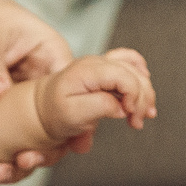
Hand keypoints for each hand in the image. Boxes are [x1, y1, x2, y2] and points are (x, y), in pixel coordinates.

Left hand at [30, 46, 154, 156]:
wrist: (41, 109)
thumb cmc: (54, 113)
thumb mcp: (73, 114)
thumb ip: (99, 107)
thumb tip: (121, 107)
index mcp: (88, 71)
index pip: (124, 76)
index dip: (134, 96)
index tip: (130, 117)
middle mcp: (97, 63)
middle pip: (134, 74)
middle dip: (142, 99)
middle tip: (136, 123)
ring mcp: (101, 64)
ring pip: (135, 71)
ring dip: (144, 93)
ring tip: (141, 116)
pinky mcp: (104, 70)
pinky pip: (129, 64)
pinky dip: (140, 77)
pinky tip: (143, 91)